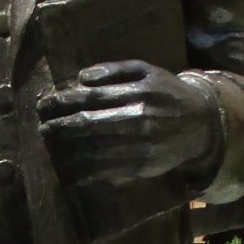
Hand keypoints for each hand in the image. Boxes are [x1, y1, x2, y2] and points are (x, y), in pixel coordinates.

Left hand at [37, 60, 222, 189]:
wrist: (202, 124)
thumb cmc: (168, 94)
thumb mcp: (147, 71)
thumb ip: (115, 70)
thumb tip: (82, 78)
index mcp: (138, 92)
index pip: (90, 97)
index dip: (62, 102)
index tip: (44, 105)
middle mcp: (139, 119)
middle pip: (87, 125)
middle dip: (59, 126)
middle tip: (42, 128)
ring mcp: (141, 146)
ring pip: (93, 150)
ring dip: (66, 151)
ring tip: (50, 146)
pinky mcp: (143, 167)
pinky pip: (106, 172)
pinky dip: (83, 173)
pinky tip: (68, 171)